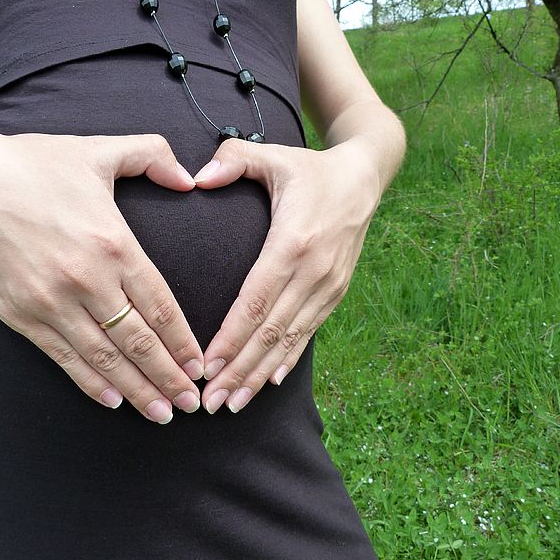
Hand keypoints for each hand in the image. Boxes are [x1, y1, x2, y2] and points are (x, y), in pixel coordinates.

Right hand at [0, 122, 203, 423]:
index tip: (201, 367)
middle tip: (191, 404)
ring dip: (136, 390)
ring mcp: (52, 302)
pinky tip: (112, 400)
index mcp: (114, 244)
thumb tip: (187, 176)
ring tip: (160, 413)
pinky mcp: (21, 315)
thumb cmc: (33, 165)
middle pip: (139, 341)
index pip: (161, 306)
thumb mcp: (98, 150)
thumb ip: (152, 155)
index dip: (184, 342)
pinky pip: (63, 357)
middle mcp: (87, 280)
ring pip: (104, 357)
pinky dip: (90, 382)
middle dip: (169, 377)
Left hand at [193, 137, 382, 413]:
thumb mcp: (273, 155)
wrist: (364, 178)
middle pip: (270, 332)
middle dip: (239, 371)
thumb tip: (195, 177)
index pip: (256, 302)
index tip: (206, 367)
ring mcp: (328, 285)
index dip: (231, 339)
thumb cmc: (309, 168)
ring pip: (289, 340)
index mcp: (293, 242)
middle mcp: (314, 272)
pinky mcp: (336, 292)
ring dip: (260, 375)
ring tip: (232, 403)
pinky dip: (288, 360)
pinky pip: (309, 333)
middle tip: (209, 403)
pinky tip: (269, 382)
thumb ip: (233, 159)